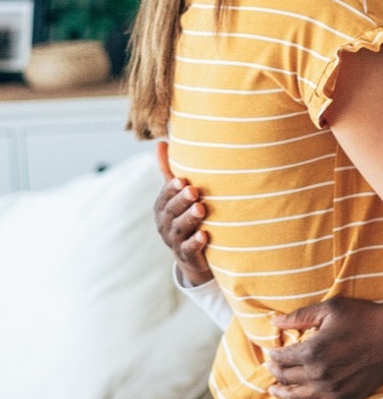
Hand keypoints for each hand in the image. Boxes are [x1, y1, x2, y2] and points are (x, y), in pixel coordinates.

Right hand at [153, 143, 213, 285]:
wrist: (195, 257)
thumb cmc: (188, 218)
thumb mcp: (179, 196)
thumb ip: (171, 173)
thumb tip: (161, 142)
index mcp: (163, 208)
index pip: (165, 197)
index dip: (171, 189)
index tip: (182, 180)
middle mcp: (166, 224)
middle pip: (171, 212)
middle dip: (181, 201)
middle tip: (193, 190)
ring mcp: (175, 241)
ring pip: (179, 229)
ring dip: (189, 219)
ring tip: (201, 209)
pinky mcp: (187, 256)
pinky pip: (189, 250)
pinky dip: (195, 243)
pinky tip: (205, 235)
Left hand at [266, 298, 382, 398]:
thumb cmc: (365, 318)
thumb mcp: (331, 309)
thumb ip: (299, 316)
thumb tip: (274, 322)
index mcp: (312, 351)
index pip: (280, 358)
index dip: (273, 354)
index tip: (272, 351)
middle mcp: (318, 374)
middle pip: (285, 377)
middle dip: (275, 372)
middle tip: (271, 368)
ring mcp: (330, 389)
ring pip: (295, 397)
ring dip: (281, 393)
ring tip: (274, 389)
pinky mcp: (344, 398)